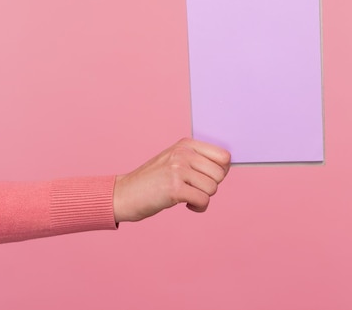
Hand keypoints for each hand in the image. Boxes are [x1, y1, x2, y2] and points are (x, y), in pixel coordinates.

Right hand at [112, 138, 230, 222]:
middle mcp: (182, 153)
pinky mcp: (174, 188)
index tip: (207, 178)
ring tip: (187, 196)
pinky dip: (198, 207)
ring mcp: (178, 169)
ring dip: (202, 197)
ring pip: (213, 188)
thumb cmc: (153, 181)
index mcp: (186, 144)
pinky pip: (203, 200)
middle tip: (193, 188)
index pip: (223, 156)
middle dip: (210, 186)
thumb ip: (198, 159)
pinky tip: (185, 205)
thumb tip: (227, 166)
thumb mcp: (175, 160)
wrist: (124, 194)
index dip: (220, 171)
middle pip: (220, 174)